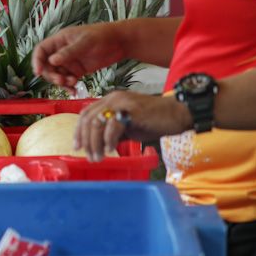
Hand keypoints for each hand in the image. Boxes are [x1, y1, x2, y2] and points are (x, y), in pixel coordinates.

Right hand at [32, 22, 128, 88]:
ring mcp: (70, 62)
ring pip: (57, 75)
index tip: (38, 73)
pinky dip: (69, 86)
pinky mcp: (78, 70)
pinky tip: (75, 90)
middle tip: (61, 81)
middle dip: (51, 75)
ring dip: (61, 82)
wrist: (120, 42)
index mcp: (59, 40)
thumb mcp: (85, 42)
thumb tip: (52, 61)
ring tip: (73, 84)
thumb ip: (69, 52)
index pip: (41, 50)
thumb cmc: (102, 36)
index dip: (36, 61)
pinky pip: (68, 80)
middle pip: (47, 66)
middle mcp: (61, 51)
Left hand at [74, 91, 192, 161]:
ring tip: (99, 157)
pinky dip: (109, 139)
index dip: (79, 131)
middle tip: (89, 156)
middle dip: (85, 140)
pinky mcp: (132, 109)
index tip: (77, 146)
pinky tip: (112, 150)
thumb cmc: (154, 121)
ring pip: (98, 123)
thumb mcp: (128, 128)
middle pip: (88, 119)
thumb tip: (97, 146)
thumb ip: (112, 133)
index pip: (86, 113)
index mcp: (110, 100)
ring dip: (95, 143)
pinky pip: (113, 125)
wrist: (178, 114)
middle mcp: (112, 98)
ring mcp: (122, 102)